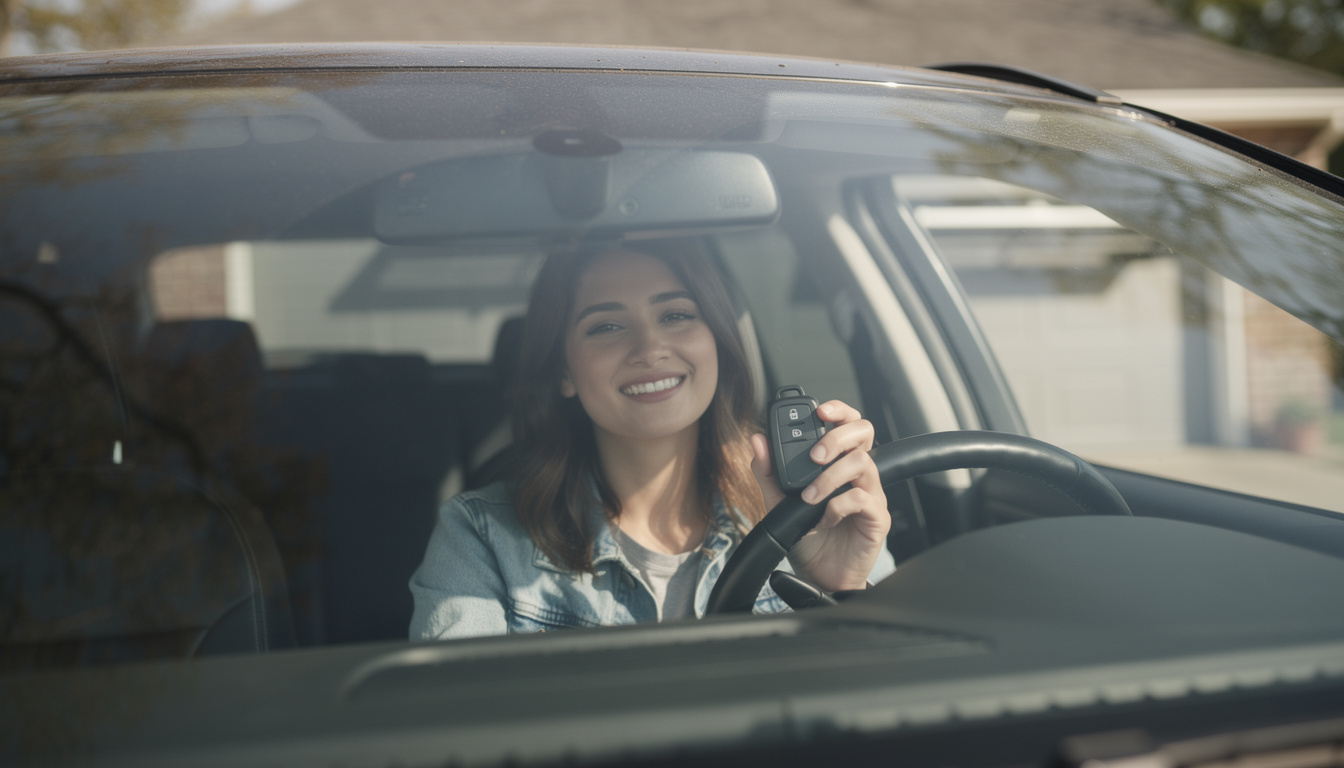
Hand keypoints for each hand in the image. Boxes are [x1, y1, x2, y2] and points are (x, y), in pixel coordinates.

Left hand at [749, 400, 889, 591]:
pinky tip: (823, 519)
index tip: (818, 410)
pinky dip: (838, 506)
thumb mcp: (777, 502)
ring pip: (862, 464)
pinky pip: (863, 499)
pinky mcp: (876, 518)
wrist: (817, 576)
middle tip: (815, 456)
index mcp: (839, 464)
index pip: (848, 424)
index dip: (839, 410)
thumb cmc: (805, 537)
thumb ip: (768, 472)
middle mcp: (858, 475)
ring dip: (830, 477)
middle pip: (864, 433)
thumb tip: (757, 441)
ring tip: (809, 497)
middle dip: (837, 437)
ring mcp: (871, 494)